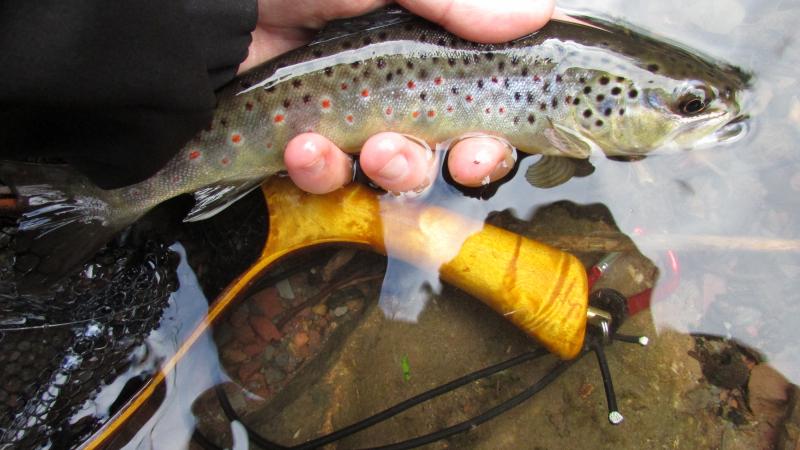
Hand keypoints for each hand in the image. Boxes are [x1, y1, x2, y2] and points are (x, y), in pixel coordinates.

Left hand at [238, 0, 554, 193]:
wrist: (203, 14)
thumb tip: (538, 11)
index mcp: (425, 42)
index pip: (484, 95)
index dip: (495, 133)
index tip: (487, 148)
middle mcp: (398, 82)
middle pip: (452, 145)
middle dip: (460, 160)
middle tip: (457, 162)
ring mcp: (354, 117)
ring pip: (397, 170)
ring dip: (394, 168)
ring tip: (371, 149)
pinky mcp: (309, 144)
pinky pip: (331, 178)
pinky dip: (323, 170)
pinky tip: (304, 148)